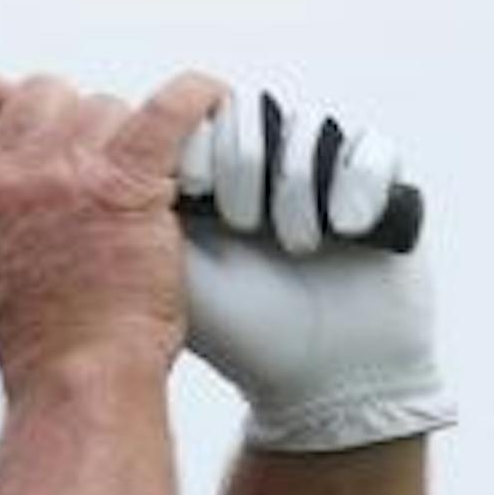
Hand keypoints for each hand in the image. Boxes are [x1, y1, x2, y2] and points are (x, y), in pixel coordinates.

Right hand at [0, 68, 226, 396]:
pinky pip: (171, 107)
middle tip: (95, 162)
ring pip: (104, 106)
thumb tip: (11, 211)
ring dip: (125, 134)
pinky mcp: (131, 179)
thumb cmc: (44, 351)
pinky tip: (207, 102)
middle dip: (70, 120)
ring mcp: (72, 173)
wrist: (79, 379)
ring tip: (143, 182)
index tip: (3, 100)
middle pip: (42, 95)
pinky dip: (195, 97)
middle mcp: (16, 176)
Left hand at [179, 88, 456, 450]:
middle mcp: (272, 173)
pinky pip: (371, 152)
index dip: (203, 142)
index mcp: (221, 186)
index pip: (207, 124)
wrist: (323, 379)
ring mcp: (328, 177)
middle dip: (245, 161)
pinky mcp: (380, 188)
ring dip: (297, 185)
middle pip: (256, 115)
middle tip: (239, 220)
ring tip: (297, 244)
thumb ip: (146, 219)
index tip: (192, 186)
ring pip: (311, 130)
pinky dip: (356, 185)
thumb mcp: (179, 275)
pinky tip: (344, 229)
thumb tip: (114, 167)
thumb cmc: (243, 336)